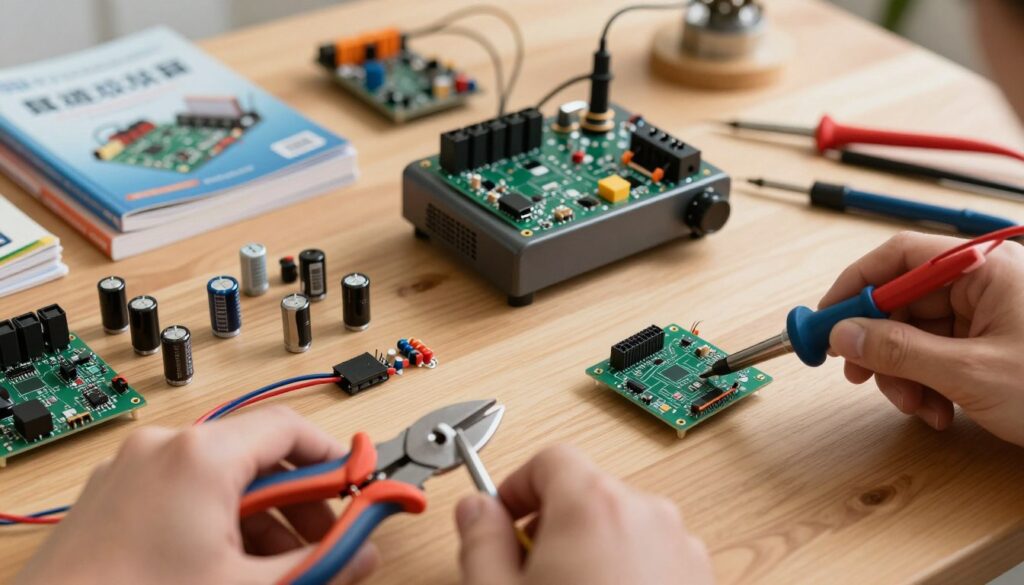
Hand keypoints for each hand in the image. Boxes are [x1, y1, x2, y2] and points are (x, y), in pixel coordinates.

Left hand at [15, 406, 378, 584]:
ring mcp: (130, 472)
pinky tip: (229, 567)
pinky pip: (182, 495)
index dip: (336, 460)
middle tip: (327, 541)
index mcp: (201, 455)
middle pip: (257, 456)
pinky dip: (218, 523)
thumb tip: (361, 552)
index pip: (292, 430)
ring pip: (220, 480)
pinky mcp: (110, 499)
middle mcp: (163, 449)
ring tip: (276, 568)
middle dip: (300, 502)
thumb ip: (321, 564)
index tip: (360, 486)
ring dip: (260, 519)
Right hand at [455, 445, 712, 584]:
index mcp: (594, 505)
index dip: (515, 486)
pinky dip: (629, 572)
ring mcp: (683, 548)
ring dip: (592, 550)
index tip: (499, 518)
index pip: (549, 457)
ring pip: (623, 526)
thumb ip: (480, 542)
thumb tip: (477, 510)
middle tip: (528, 570)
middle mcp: (648, 515)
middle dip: (552, 523)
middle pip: (587, 492)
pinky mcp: (703, 579)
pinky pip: (655, 556)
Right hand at [820, 231, 1023, 445]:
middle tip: (855, 374)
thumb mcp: (970, 373)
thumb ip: (899, 351)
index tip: (823, 320)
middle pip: (903, 300)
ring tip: (916, 408)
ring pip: (917, 333)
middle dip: (879, 345)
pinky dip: (928, 385)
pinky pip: (939, 354)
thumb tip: (843, 335)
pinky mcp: (993, 343)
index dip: (853, 287)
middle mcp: (985, 284)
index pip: (898, 256)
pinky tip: (939, 411)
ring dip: (904, 374)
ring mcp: (991, 314)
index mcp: (985, 268)